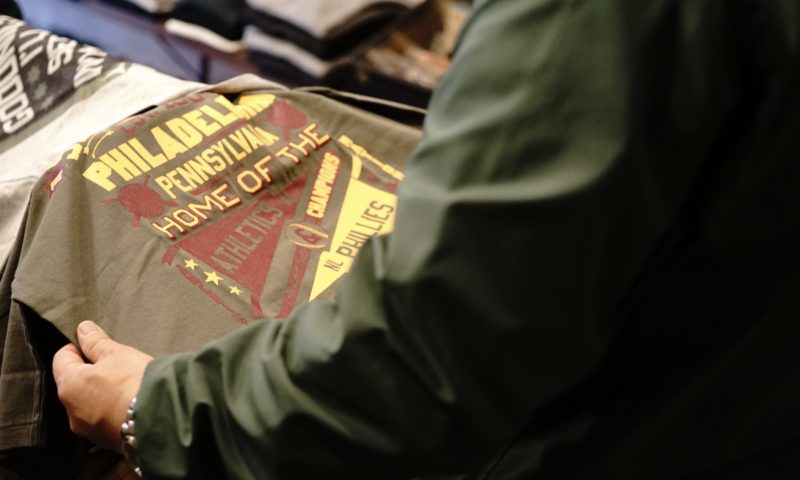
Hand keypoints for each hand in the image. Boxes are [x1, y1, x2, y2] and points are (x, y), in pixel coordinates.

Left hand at [53, 321, 152, 450]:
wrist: (161, 417)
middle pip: (75, 383)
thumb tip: (83, 329)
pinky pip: (103, 419)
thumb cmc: (135, 382)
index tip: (98, 345)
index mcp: (68, 385)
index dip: (79, 347)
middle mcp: (71, 411)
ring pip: (89, 403)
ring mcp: (88, 429)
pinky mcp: (105, 440)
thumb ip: (96, 342)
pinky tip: (131, 402)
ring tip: (127, 384)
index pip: (62, 358)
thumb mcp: (117, 354)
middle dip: (92, 371)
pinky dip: (112, 409)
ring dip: (102, 392)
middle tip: (117, 364)